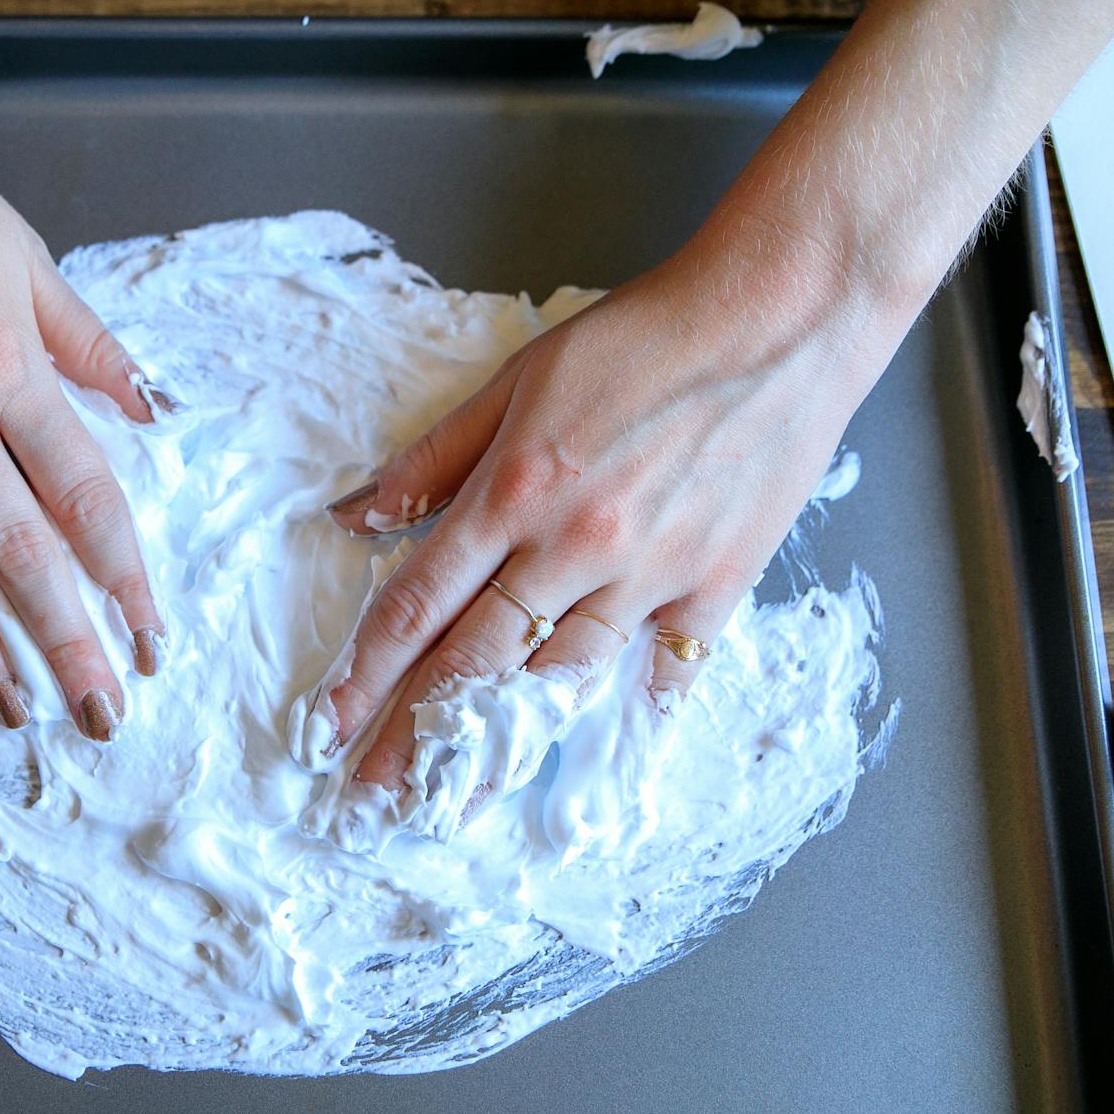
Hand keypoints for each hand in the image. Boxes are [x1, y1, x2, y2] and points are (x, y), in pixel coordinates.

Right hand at [0, 84, 165, 740]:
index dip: (124, 578)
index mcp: (8, 367)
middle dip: (66, 642)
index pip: (84, 499)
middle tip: (98, 714)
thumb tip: (152, 410)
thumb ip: (90, 346)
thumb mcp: (27, 255)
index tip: (151, 637)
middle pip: (17, 551)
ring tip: (9, 708)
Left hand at [319, 227, 887, 790]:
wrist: (782, 317)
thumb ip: (437, 455)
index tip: (331, 724)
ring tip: (461, 796)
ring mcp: (649, 572)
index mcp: (514, 491)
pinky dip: (636, 708)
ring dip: (505, 744)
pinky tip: (600, 749)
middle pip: (474, 661)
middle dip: (414, 735)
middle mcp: (573, 545)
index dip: (365, 673)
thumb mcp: (520, 376)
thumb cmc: (648, 335)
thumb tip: (359, 512)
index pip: (417, 604)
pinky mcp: (717, 582)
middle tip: (374, 794)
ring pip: (559, 677)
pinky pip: (668, 667)